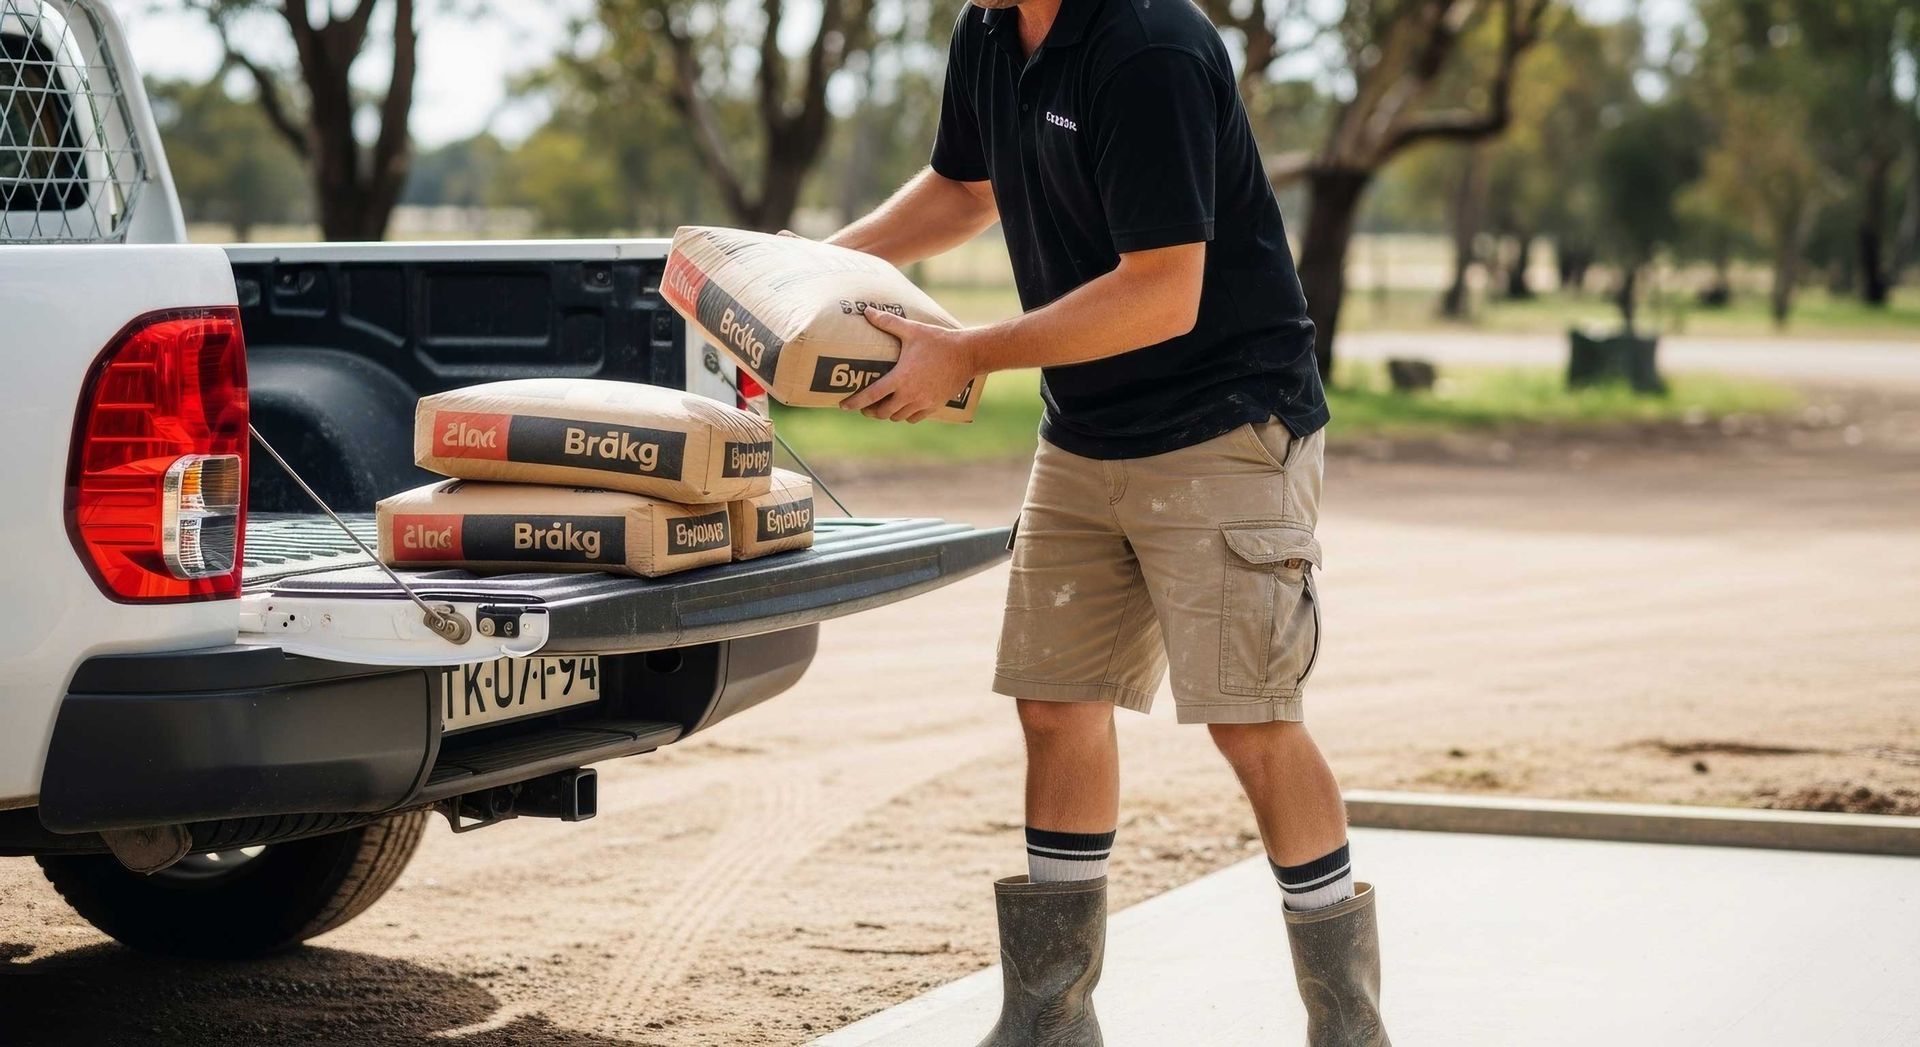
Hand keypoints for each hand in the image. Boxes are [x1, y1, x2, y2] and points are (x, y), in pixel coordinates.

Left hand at [841, 310, 980, 422]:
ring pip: (898, 417)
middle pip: (882, 412)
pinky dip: (905, 415)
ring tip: (882, 406)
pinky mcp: (934, 405)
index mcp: (901, 378)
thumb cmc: (938, 341)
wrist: (968, 354)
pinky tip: (902, 408)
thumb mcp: (912, 330)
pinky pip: (914, 418)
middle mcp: (910, 394)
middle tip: (864, 406)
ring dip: (887, 413)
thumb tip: (867, 311)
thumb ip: (888, 322)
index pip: (871, 396)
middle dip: (870, 411)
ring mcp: (923, 402)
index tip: (843, 406)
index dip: (855, 402)